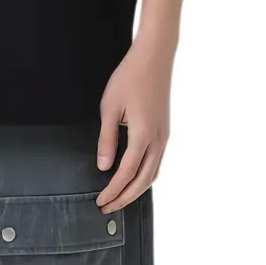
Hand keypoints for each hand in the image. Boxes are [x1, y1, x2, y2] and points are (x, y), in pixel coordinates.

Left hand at [94, 36, 172, 212]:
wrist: (154, 57)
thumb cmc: (130, 77)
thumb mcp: (110, 107)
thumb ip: (107, 139)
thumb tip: (104, 166)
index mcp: (143, 136)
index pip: (126, 173)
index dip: (113, 190)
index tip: (101, 201)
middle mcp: (158, 141)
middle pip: (143, 181)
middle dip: (125, 197)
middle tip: (108, 207)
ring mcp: (164, 136)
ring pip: (153, 174)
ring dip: (137, 189)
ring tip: (120, 197)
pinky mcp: (165, 130)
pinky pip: (157, 162)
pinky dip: (145, 176)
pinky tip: (134, 176)